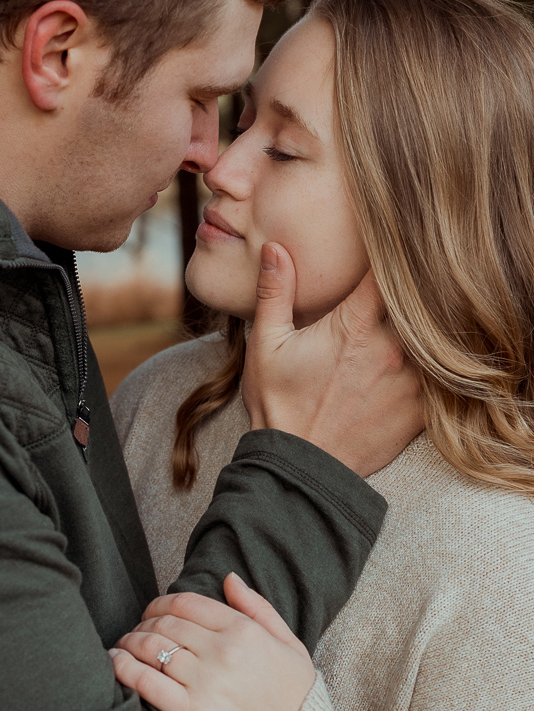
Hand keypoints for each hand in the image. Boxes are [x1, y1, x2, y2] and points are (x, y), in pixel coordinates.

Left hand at [109, 573, 315, 710]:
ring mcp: (208, 683)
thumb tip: (229, 578)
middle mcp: (225, 653)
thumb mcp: (292, 650)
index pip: (186, 603)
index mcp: (246, 633)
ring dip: (129, 643)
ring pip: (151, 647)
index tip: (151, 613)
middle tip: (135, 633)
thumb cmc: (298, 706)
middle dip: (142, 624)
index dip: (160, 604)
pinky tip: (114, 663)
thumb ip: (259, 610)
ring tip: (122, 648)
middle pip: (164, 623)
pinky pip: (146, 681)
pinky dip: (123, 667)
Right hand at [243, 242, 422, 475]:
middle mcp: (392, 349)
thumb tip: (278, 248)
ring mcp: (413, 381)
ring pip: (438, 339)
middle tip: (416, 275)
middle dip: (417, 289)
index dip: (393, 252)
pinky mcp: (423, 410)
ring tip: (424, 319)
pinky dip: (439, 364)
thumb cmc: (279, 405)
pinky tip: (430, 359)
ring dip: (429, 328)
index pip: (388, 273)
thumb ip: (275, 293)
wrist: (300, 468)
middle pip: (423, 302)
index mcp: (354, 326)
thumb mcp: (267, 345)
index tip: (394, 242)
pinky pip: (445, 377)